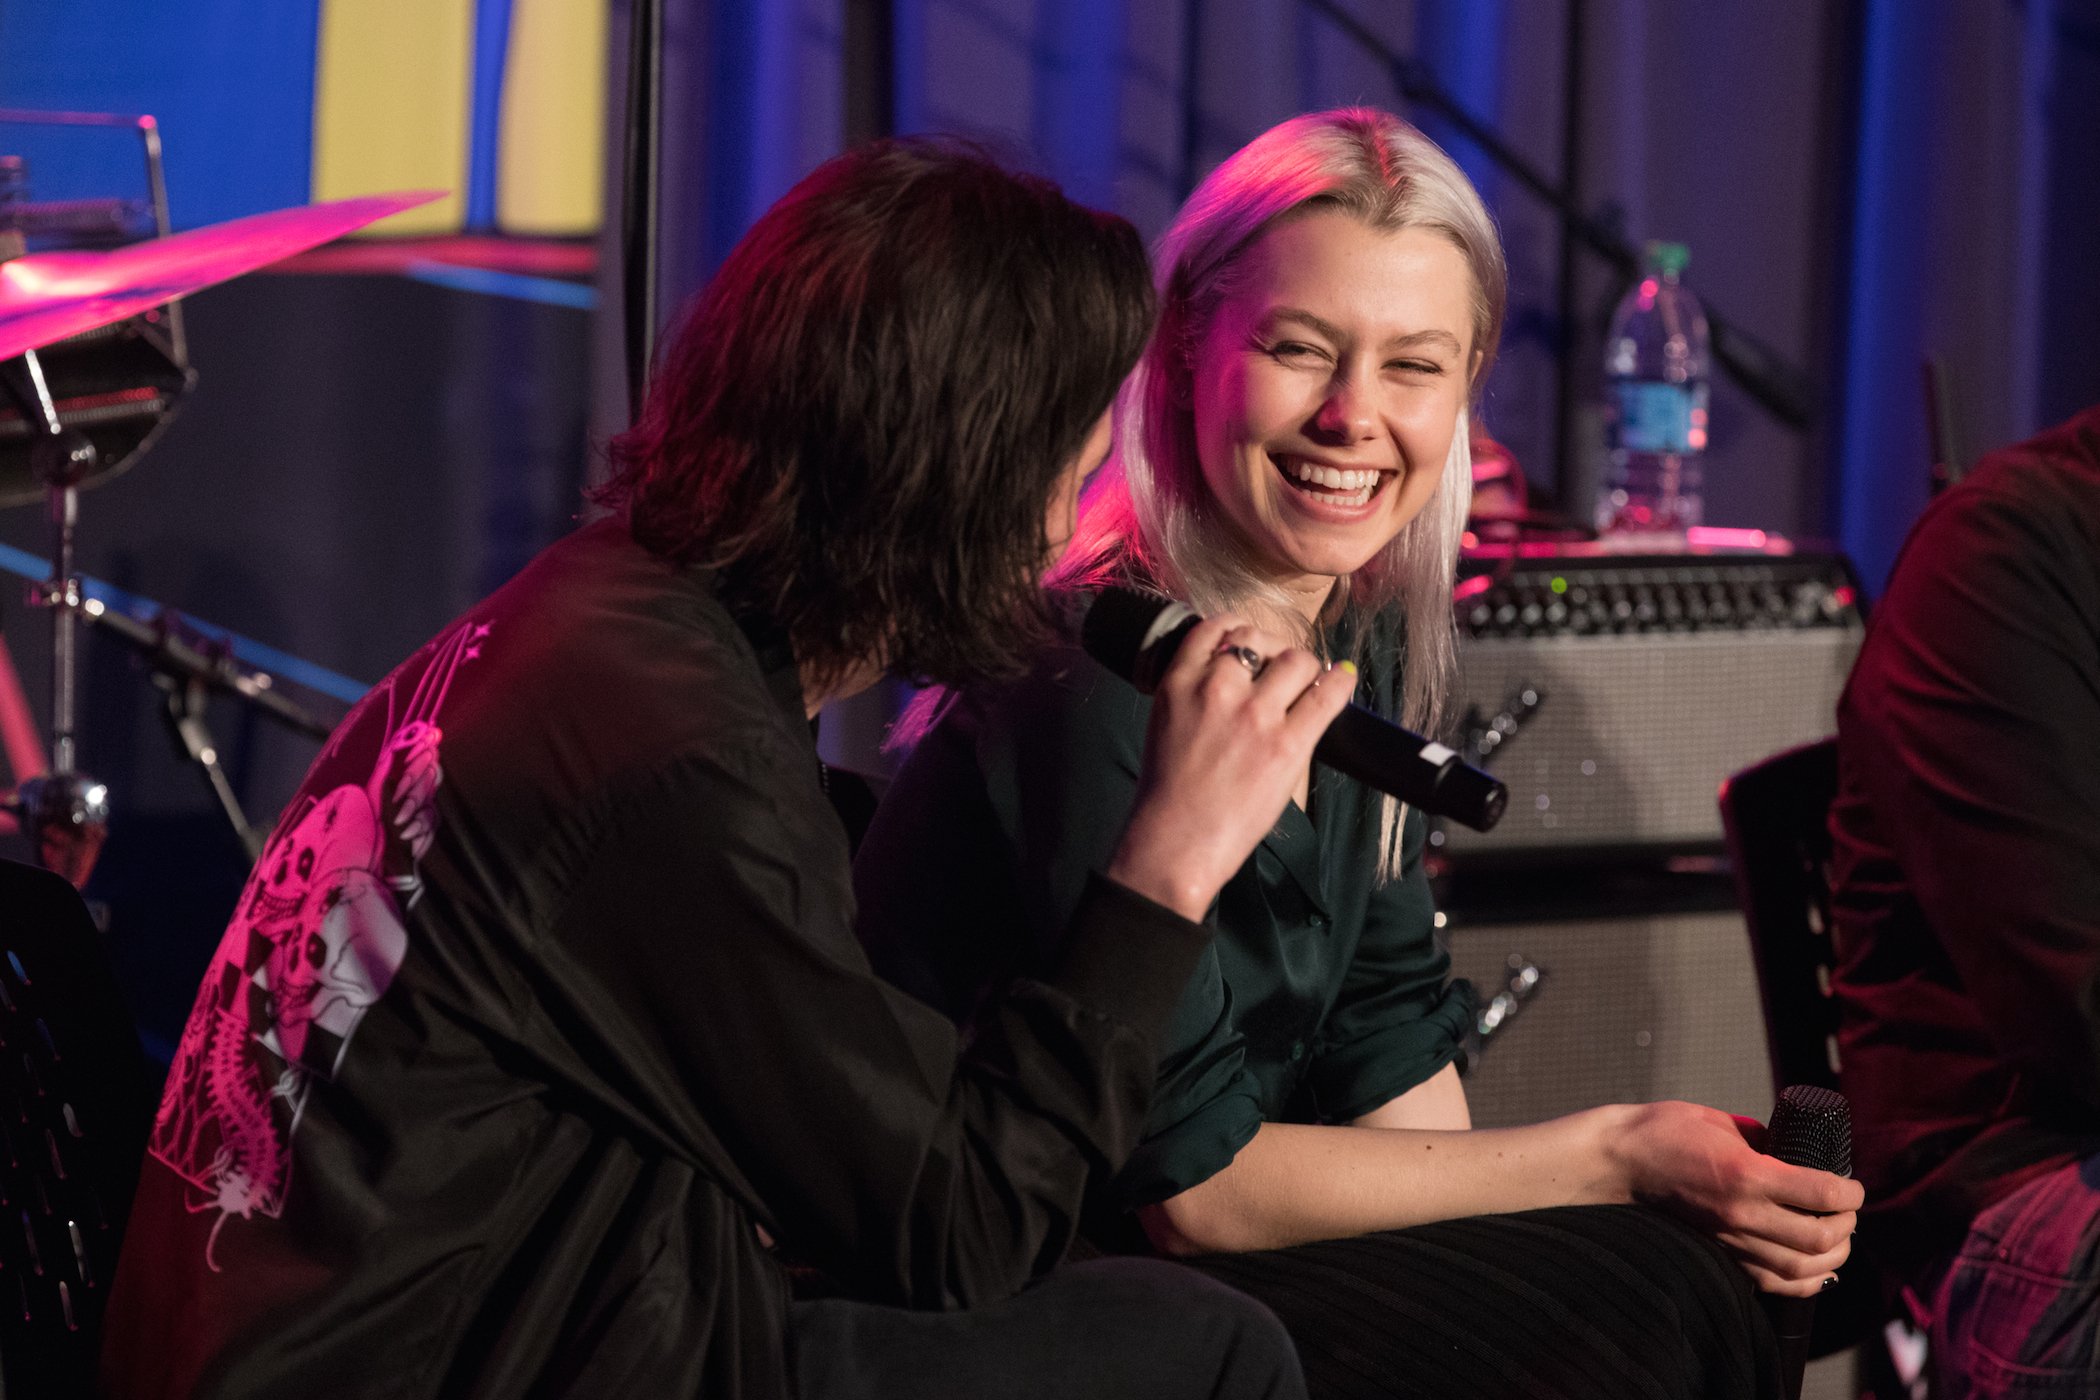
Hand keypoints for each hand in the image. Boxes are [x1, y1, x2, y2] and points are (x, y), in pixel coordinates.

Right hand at [1106, 616, 1355, 920]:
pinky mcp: (1286, 744)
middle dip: (1273, 650)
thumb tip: (1235, 675)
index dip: (1240, 631)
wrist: (1175, 841)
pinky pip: (1327, 695)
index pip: (1216, 628)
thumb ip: (1193, 694)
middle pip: (1259, 638)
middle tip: (1281, 672)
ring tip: (1305, 686)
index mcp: (1180, 681)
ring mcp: (1254, 715)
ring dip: (1304, 667)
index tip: (1252, 645)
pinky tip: (1342, 681)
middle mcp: (1217, 688)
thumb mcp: (1165, 724)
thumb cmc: (1168, 793)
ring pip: (1296, 660)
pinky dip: (1340, 683)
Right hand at [1605, 1100, 1862, 1297]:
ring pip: (1801, 1268)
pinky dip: (1804, 1281)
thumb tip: (1795, 1154)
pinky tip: (1815, 1268)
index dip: (1850, 1192)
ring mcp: (1730, 1238)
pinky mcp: (1720, 1253)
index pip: (1821, 1193)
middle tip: (1848, 1211)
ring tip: (1838, 1240)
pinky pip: (1773, 1282)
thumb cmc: (1665, 1131)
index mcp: (1747, 1173)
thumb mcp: (1722, 1121)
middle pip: (1818, 1238)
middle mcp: (1743, 1212)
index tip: (1854, 1186)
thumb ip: (1764, 1140)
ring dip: (1832, 1257)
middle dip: (1846, 1226)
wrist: (1620, 1161)